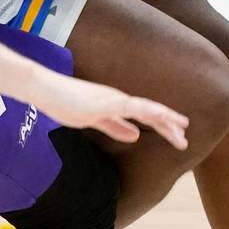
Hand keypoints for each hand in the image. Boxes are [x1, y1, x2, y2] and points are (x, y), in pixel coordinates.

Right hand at [35, 71, 189, 150]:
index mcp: (114, 104)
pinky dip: (149, 111)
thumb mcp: (91, 120)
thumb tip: (135, 135)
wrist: (44, 88)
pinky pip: (132, 107)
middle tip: (184, 140)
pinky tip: (161, 116)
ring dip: (165, 120)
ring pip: (146, 109)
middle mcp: (118, 99)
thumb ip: (113, 126)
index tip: (178, 134)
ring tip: (181, 130)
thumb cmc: (63, 102)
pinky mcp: (104, 101)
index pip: (144, 115)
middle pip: (150, 113)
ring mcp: (112, 99)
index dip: (162, 124)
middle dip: (168, 126)